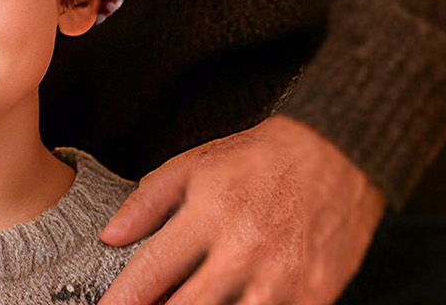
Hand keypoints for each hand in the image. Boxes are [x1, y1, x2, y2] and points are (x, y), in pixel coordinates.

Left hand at [98, 115, 384, 304]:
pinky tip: (233, 303)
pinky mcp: (315, 296)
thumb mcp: (193, 164)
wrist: (335, 154)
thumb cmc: (258, 159)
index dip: (123, 300)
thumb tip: (110, 236)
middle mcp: (243, 250)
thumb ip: (147, 202)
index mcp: (208, 214)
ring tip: (184, 304)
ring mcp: (282, 279)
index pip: (152, 271)